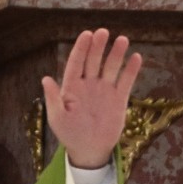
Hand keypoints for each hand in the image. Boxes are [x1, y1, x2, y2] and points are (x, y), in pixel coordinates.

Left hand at [42, 28, 140, 170]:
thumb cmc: (69, 134)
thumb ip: (53, 99)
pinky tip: (136, 57)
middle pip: (93, 60)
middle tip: (103, 32)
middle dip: (98, 46)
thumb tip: (46, 79)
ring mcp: (104, 90)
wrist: (89, 150)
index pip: (76, 62)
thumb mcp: (57, 119)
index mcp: (72, 86)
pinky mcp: (119, 98)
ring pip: (110, 67)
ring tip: (122, 40)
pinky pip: (125, 81)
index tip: (87, 34)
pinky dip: (131, 70)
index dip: (81, 48)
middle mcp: (88, 84)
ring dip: (116, 54)